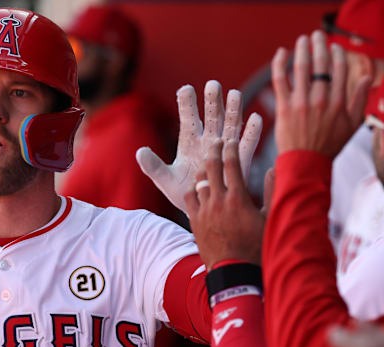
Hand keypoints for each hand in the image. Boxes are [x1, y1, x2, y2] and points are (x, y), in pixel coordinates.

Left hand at [137, 80, 262, 214]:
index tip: (185, 89)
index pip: (188, 118)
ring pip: (231, 125)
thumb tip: (139, 151)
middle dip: (212, 101)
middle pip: (212, 116)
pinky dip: (252, 132)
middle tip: (212, 84)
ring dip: (234, 111)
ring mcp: (225, 149)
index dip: (186, 104)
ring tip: (235, 93)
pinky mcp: (240, 162)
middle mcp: (208, 141)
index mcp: (189, 142)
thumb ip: (153, 166)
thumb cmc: (183, 193)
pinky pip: (247, 145)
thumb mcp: (165, 180)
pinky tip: (256, 118)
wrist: (202, 213)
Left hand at [184, 139, 268, 269]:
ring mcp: (203, 211)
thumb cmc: (257, 247)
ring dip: (203, 170)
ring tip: (207, 164)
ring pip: (198, 181)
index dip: (230, 149)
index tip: (231, 140)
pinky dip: (194, 189)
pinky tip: (198, 187)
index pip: (232, 164)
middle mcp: (218, 201)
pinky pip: (189, 198)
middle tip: (215, 142)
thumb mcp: (269, 219)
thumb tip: (274, 168)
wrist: (233, 271)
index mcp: (238, 198)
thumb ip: (271, 191)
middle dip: (214, 151)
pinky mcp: (194, 221)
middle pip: (211, 167)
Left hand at [272, 30, 371, 155]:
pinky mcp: (283, 107)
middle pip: (321, 65)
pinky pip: (280, 79)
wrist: (306, 163)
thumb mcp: (352, 125)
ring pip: (301, 68)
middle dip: (320, 46)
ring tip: (302, 40)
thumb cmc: (329, 145)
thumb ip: (359, 100)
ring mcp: (301, 103)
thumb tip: (366, 77)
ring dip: (302, 50)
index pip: (340, 70)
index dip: (337, 55)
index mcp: (339, 103)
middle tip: (317, 35)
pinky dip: (279, 64)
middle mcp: (321, 100)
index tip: (335, 47)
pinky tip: (281, 53)